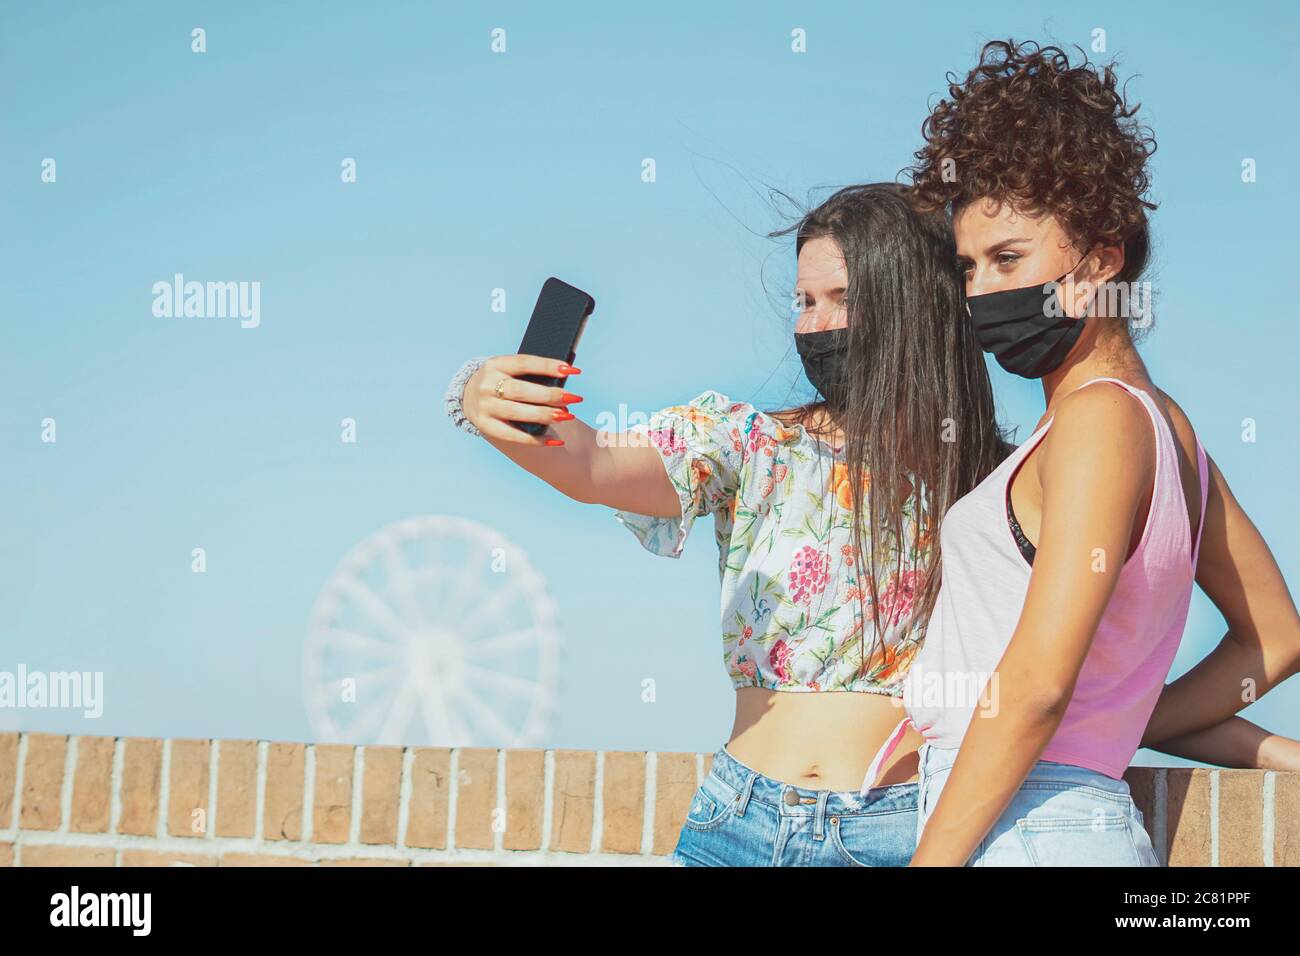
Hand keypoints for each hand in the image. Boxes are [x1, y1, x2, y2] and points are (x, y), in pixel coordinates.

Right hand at [464, 354, 581, 445]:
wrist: (466, 395)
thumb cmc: (500, 381)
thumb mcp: (508, 370)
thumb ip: (530, 374)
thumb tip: (563, 383)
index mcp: (495, 364)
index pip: (524, 363)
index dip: (549, 366)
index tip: (573, 370)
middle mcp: (487, 385)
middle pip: (522, 391)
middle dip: (551, 395)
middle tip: (574, 398)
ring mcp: (485, 407)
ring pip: (518, 413)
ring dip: (545, 415)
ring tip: (566, 416)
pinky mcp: (485, 426)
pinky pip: (513, 435)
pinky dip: (536, 439)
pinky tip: (555, 440)